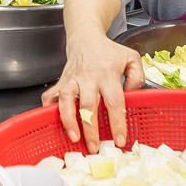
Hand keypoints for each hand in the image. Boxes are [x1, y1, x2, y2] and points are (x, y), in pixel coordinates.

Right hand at [42, 33, 138, 149]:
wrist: (86, 38)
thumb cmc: (109, 52)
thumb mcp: (131, 58)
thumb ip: (137, 77)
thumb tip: (133, 95)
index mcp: (108, 74)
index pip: (114, 101)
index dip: (117, 122)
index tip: (119, 140)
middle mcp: (88, 78)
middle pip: (88, 105)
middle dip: (91, 129)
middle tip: (95, 148)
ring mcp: (72, 80)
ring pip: (66, 101)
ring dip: (68, 120)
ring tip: (74, 138)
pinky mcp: (60, 81)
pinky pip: (50, 95)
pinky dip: (48, 108)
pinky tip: (51, 121)